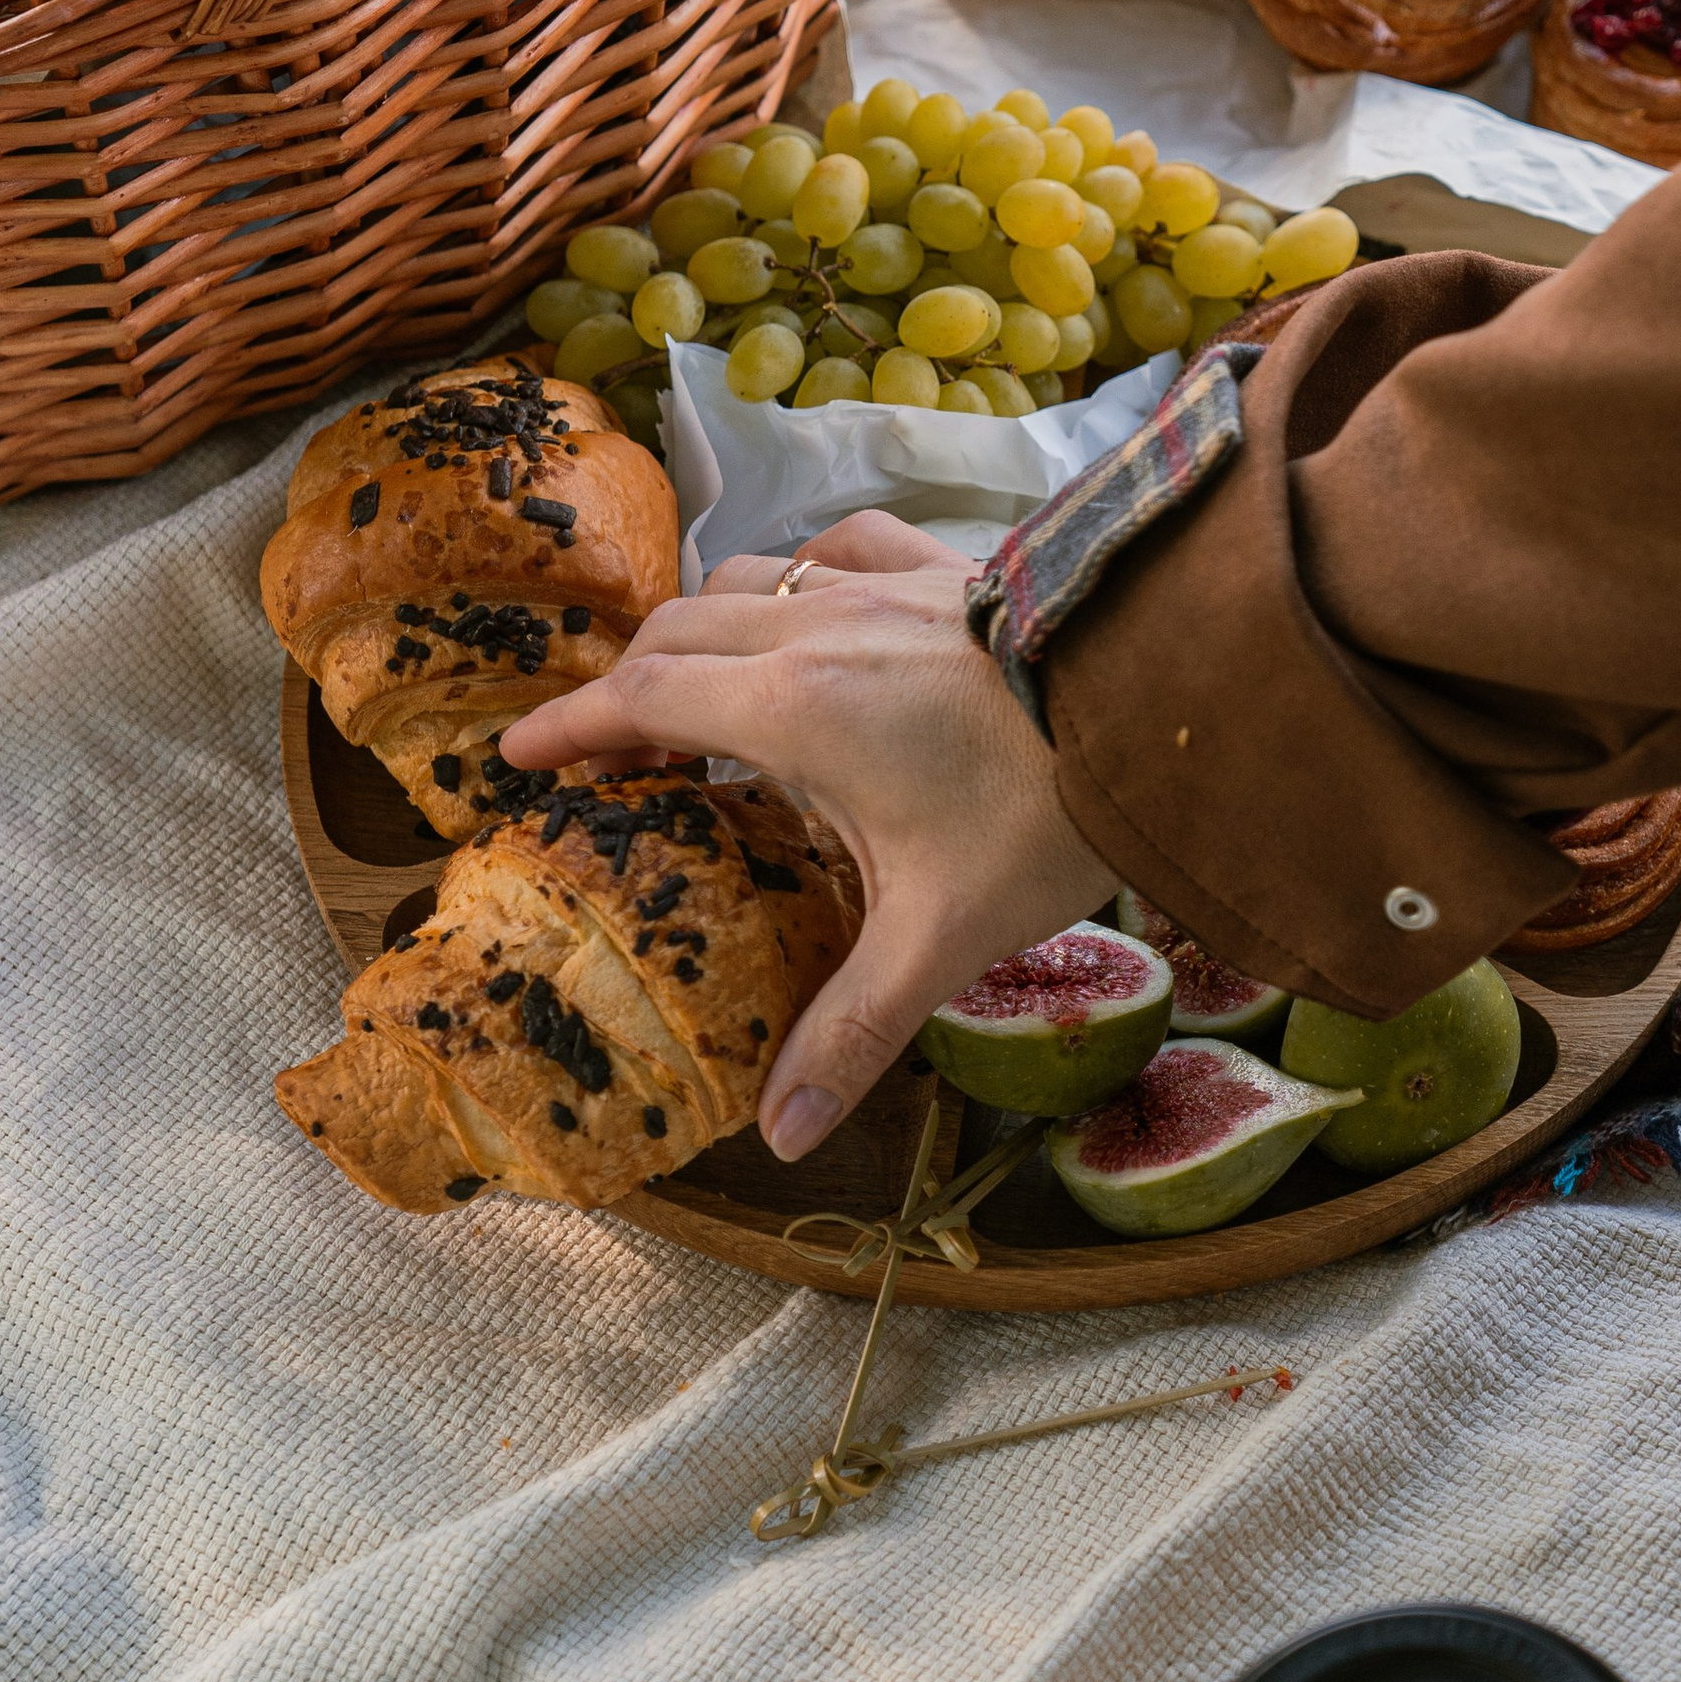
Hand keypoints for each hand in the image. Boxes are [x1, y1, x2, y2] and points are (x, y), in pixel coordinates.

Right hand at [497, 515, 1110, 1161]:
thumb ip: (852, 1030)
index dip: (569, 727)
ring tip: (694, 677)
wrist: (1165, 699)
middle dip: (627, 682)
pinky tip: (814, 597)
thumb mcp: (940, 937)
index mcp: (791, 706)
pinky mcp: (947, 561)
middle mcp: (818, 626)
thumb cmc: (1046, 812)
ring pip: (752, 576)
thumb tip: (780, 1135)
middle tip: (604, 739)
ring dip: (703, 622)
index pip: (641, 702)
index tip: (515, 753)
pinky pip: (840, 546)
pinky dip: (800, 570)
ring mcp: (883, 582)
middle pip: (678, 632)